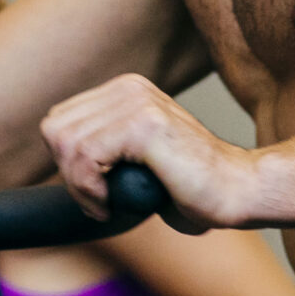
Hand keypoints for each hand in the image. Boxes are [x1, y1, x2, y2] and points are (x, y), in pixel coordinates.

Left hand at [41, 75, 256, 231]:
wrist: (239, 192)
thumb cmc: (194, 189)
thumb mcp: (139, 159)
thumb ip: (107, 150)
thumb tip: (63, 162)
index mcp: (126, 91)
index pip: (60, 119)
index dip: (67, 162)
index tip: (94, 192)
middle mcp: (129, 89)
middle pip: (55, 128)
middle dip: (67, 174)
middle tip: (96, 202)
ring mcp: (137, 102)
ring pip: (66, 143)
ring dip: (78, 186)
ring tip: (104, 206)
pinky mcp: (145, 125)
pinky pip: (86, 155)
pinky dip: (89, 189)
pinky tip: (110, 206)